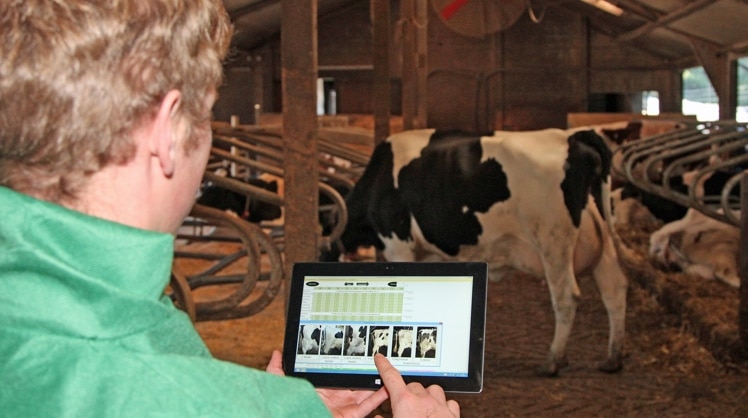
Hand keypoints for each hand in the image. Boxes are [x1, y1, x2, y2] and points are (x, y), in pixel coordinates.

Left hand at [266, 350, 388, 417]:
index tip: (357, 351)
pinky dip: (378, 397)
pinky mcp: (351, 415)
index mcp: (321, 389)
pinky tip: (387, 386)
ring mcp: (344, 407)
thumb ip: (278, 370)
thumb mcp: (281, 386)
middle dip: (366, 370)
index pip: (337, 373)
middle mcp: (334, 397)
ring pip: (365, 392)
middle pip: (354, 381)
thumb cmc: (288, 409)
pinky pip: (367, 405)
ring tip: (386, 368)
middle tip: (377, 356)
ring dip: (375, 381)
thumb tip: (277, 352)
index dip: (348, 363)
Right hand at [374, 353, 459, 417]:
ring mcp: (440, 407)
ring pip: (432, 389)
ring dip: (426, 395)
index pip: (391, 377)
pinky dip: (443, 405)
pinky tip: (439, 413)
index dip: (384, 366)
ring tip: (421, 407)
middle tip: (402, 406)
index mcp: (405, 403)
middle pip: (412, 386)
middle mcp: (424, 400)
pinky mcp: (453, 416)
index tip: (381, 358)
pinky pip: (449, 402)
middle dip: (406, 393)